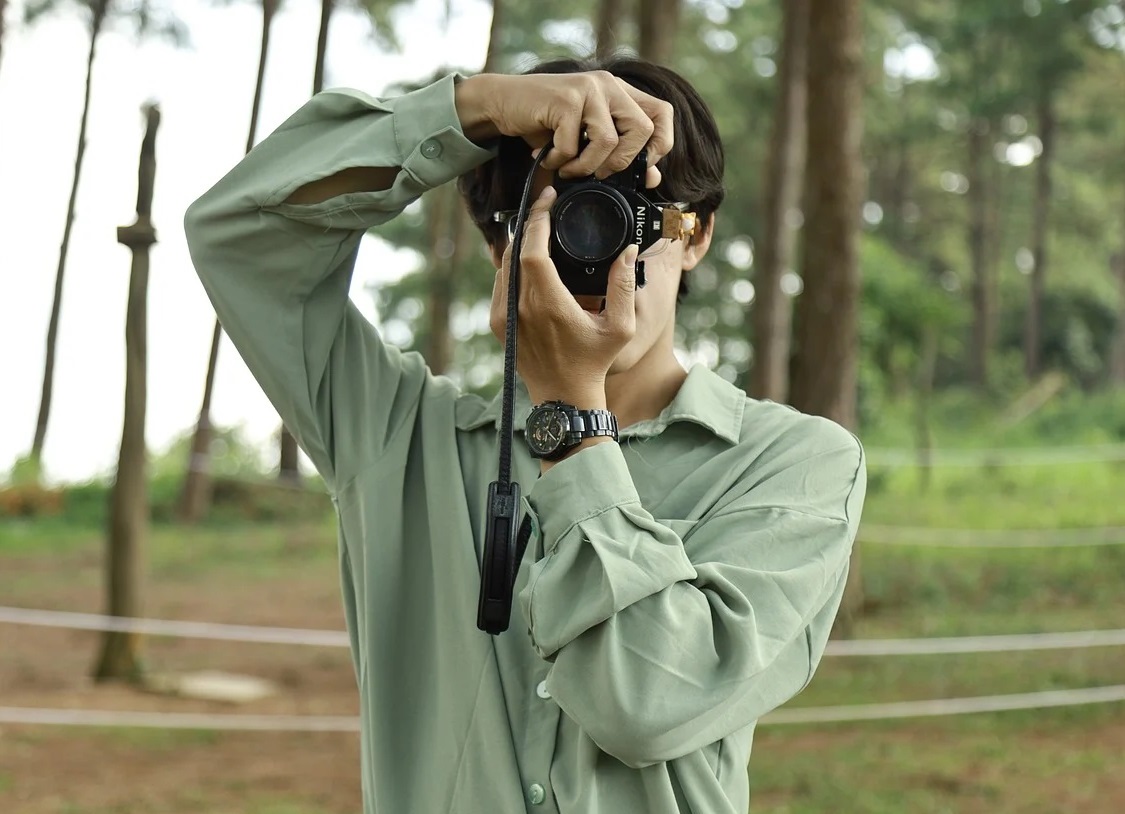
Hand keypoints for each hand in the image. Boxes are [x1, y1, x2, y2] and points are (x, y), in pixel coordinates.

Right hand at [455, 71, 673, 179]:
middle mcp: (608, 85)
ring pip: (609, 141)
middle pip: (643, 129)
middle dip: (622, 162)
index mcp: (619, 92)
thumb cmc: (545, 124)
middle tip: (598, 173)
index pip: (663, 113)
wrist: (502, 103)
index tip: (640, 168)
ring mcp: (588, 88)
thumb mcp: (585, 140)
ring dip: (586, 166)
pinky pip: (575, 144)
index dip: (660, 144)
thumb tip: (653, 178)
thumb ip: (618, 155)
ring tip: (567, 169)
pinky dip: (560, 160)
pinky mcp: (566, 99)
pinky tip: (547, 158)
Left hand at [489, 185, 637, 407]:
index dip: (538, 219)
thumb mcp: (620, 327)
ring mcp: (504, 317)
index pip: (532, 249)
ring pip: (504, 265)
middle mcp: (521, 309)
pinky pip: (501, 283)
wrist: (564, 398)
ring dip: (521, 245)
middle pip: (516, 251)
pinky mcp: (498, 325)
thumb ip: (624, 286)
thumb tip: (626, 251)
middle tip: (546, 207)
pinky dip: (512, 267)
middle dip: (531, 225)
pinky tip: (528, 259)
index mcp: (549, 305)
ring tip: (540, 230)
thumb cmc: (594, 363)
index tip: (547, 199)